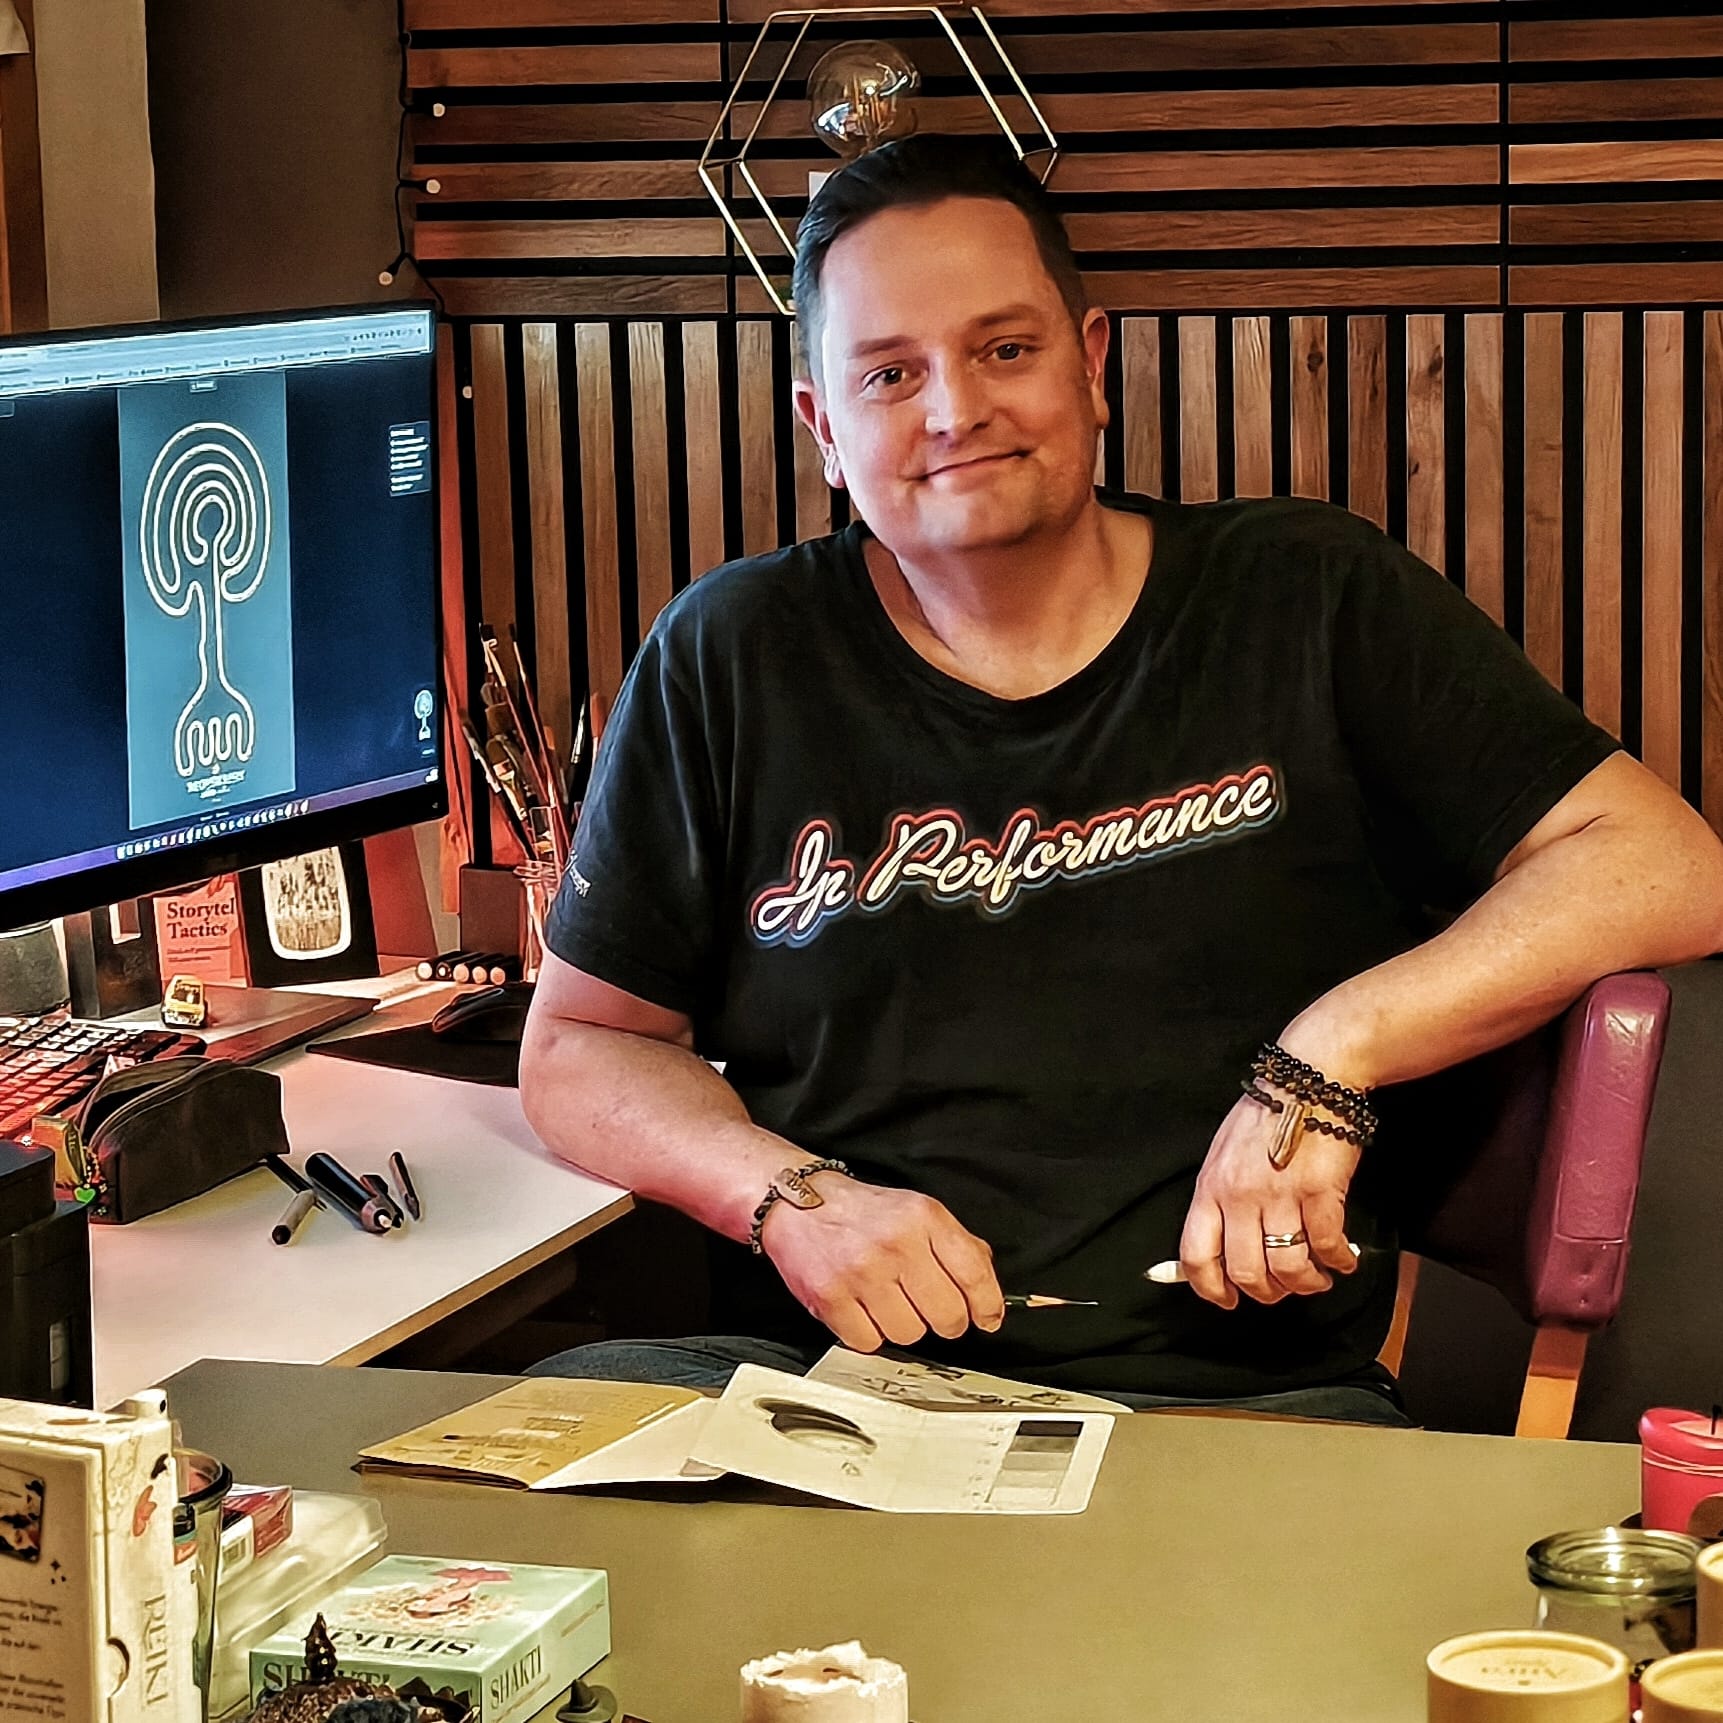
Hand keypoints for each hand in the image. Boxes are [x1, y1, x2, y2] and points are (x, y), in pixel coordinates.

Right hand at [762, 1175, 1005, 1351]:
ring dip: (902, 1326)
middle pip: (947, 1316)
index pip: (974, 1274)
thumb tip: (988, 1296)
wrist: (798, 1204)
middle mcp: (895, 1243)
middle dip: (944, 1320)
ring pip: (909, 1334)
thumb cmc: (863, 1213)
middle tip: (928, 1308)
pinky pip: (868, 1342)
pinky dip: (868, 1333)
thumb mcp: (917, 1210)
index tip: (987, 1319)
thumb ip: (958, 1246)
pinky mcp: (830, 1298)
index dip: (987, 1306)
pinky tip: (862, 1309)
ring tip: (886, 1300)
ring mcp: (861, 1272)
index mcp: (923, 1217)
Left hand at [1178, 1094, 1361, 1308]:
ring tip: (1318, 1279)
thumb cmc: (1266, 1117)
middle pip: (1246, 1272)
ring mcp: (1279, 1195)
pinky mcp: (1320, 1192)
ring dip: (1307, 1284)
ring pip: (1288, 1268)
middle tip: (1284, 1289)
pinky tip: (1344, 1260)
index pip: (1196, 1255)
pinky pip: (1327, 1246)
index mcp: (1209, 1188)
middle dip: (1268, 1293)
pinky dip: (1339, 1262)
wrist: (1308, 1080)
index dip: (1210, 1289)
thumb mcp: (1223, 1155)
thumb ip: (1218, 1198)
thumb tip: (1219, 1244)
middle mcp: (1239, 1197)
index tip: (1227, 1300)